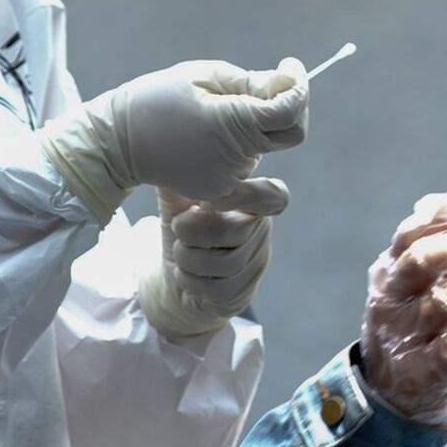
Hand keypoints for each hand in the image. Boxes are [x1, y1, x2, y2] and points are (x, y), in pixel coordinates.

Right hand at [38, 58, 307, 222]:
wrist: (117, 143)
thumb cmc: (158, 98)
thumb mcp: (204, 75)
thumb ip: (253, 82)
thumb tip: (290, 86)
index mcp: (232, 124)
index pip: (290, 110)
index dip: (299, 85)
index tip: (289, 67)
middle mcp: (236, 159)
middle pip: (290, 134)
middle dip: (289, 105)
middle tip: (269, 83)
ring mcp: (229, 180)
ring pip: (268, 147)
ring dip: (260, 124)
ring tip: (222, 107)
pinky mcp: (221, 191)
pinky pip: (248, 166)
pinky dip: (244, 144)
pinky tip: (216, 130)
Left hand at [138, 178, 287, 339]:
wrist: (173, 272)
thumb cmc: (182, 226)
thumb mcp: (178, 199)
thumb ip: (181, 177)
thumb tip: (172, 153)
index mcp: (252, 201)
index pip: (275, 197)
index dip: (248, 196)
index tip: (209, 200)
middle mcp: (260, 232)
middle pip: (233, 231)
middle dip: (192, 231)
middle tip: (178, 227)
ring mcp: (254, 265)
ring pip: (224, 263)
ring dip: (186, 257)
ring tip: (179, 250)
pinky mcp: (240, 293)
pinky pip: (217, 288)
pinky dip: (188, 280)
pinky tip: (183, 273)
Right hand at [360, 187, 446, 425]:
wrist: (393, 396)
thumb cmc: (413, 324)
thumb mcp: (414, 283)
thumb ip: (433, 241)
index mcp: (390, 272)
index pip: (410, 237)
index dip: (441, 218)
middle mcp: (394, 301)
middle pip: (421, 264)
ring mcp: (408, 336)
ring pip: (444, 303)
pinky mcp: (427, 371)